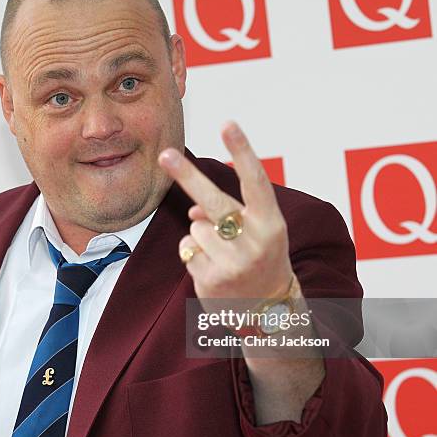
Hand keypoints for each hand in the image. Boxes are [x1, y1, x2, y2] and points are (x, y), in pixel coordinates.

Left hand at [158, 122, 294, 302]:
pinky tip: (214, 269)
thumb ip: (230, 213)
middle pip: (213, 202)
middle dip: (187, 176)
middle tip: (165, 154)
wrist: (267, 311)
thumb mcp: (257, 233)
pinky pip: (186, 249)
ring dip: (202, 236)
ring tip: (224, 255)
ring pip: (196, 228)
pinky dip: (194, 254)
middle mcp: (255, 244)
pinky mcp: (211, 281)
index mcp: (272, 225)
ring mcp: (233, 265)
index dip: (242, 151)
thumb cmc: (261, 257)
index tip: (228, 124)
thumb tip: (194, 210)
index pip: (255, 182)